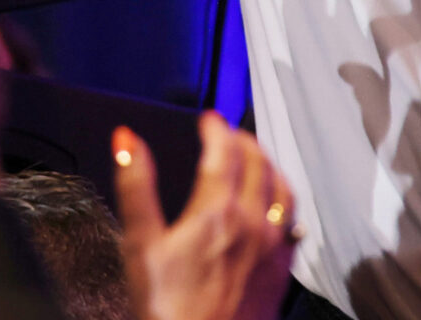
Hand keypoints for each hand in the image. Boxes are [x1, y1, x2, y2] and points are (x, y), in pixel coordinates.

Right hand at [113, 113, 296, 319]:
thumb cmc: (168, 310)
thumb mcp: (139, 244)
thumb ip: (135, 186)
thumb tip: (127, 141)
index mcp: (218, 212)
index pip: (224, 151)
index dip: (216, 128)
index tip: (209, 120)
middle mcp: (253, 224)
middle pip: (259, 163)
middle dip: (244, 140)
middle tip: (229, 133)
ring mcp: (272, 248)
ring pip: (283, 190)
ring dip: (270, 166)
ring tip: (257, 159)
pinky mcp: (281, 271)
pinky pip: (293, 223)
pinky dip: (284, 201)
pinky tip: (275, 208)